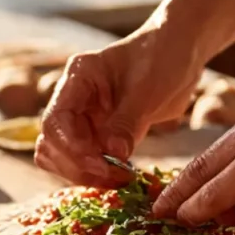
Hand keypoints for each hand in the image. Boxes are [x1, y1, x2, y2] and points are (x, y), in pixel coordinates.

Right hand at [36, 27, 200, 184]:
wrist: (180, 55)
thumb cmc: (163, 59)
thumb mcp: (147, 89)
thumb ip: (126, 122)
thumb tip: (113, 154)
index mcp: (77, 78)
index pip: (56, 119)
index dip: (72, 147)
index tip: (99, 164)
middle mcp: (74, 100)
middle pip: (53, 143)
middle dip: (78, 165)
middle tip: (113, 177)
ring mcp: (84, 119)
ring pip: (63, 157)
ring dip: (84, 174)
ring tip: (118, 179)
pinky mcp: (99, 135)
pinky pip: (86, 162)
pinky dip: (97, 175)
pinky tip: (120, 177)